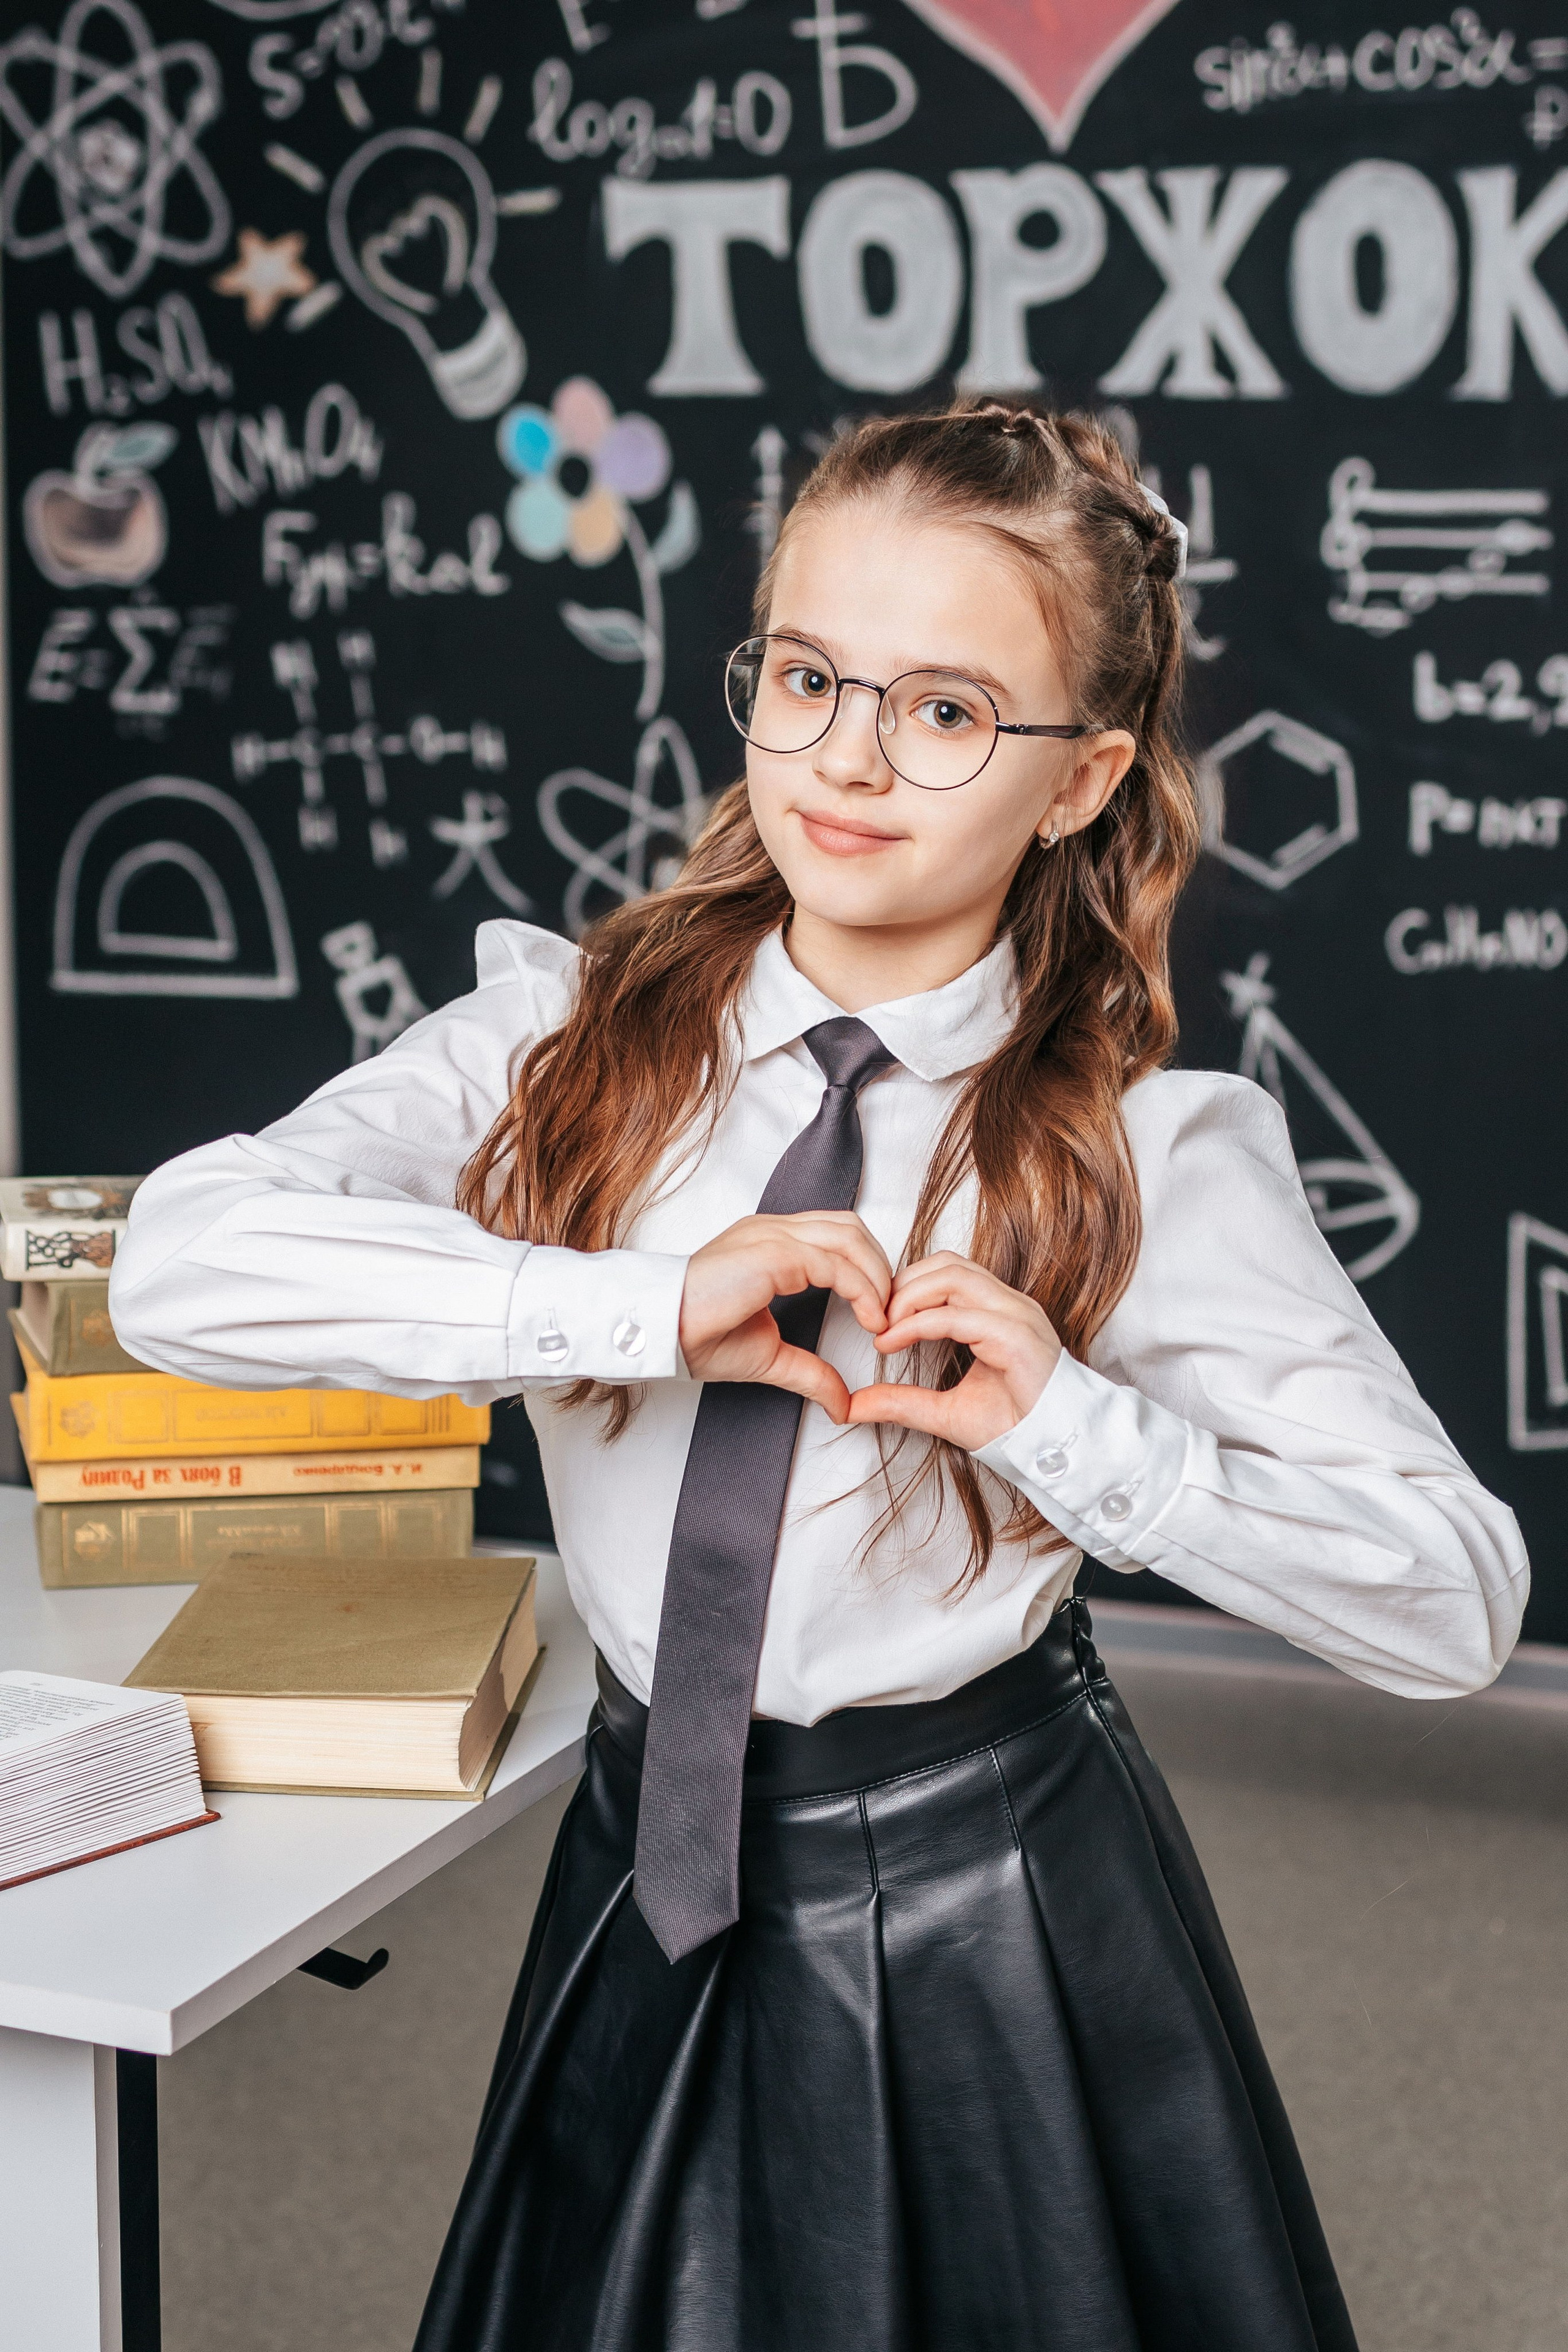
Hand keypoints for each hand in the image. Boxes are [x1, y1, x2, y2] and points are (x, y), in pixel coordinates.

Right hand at [679, 1213, 892, 1423]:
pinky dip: (861, 1288)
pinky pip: (834, 1262)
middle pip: (850, 1227)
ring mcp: (772, 1235)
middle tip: (890, 1311)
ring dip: (876, 1275)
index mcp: (771, 1244)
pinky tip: (868, 1318)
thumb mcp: (769, 1357)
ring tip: (883, 1316)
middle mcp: (773, 1231)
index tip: (879, 1312)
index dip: (866, 1268)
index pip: (836, 1236)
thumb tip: (843, 1404)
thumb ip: (811, 1373)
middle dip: (879, 1266)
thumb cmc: (696, 1336)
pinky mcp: (772, 1252)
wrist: (659, 1332)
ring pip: (849, 1236)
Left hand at [845, 1252, 1060, 1449]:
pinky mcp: (1017, 1337)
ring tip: (884, 1328)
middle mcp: (1010, 1306)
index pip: (948, 1271)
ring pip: (953, 1276)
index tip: (878, 1319)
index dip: (907, 1286)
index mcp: (998, 1313)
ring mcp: (1016, 1317)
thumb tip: (853, 1405)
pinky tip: (893, 1341)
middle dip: (903, 1285)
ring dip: (909, 1298)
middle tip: (875, 1319)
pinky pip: (959, 1316)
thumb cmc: (1014, 1427)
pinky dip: (919, 1325)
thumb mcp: (944, 1413)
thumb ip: (902, 1402)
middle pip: (947, 1264)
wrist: (1057, 1452)